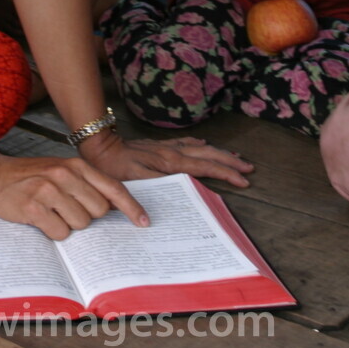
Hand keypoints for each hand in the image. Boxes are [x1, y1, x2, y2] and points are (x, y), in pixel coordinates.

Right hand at [0, 154, 147, 239]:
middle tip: (67, 210)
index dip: (132, 207)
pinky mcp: (34, 208)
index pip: (113, 188)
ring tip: (51, 212)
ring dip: (69, 225)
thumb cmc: (29, 176)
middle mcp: (65, 175)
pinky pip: (60, 233)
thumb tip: (113, 207)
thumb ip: (86, 184)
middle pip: (99, 211)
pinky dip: (53, 232)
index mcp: (76, 166)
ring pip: (81, 224)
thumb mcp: (60, 171)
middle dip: (88, 217)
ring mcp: (50, 191)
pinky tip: (40, 220)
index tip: (144, 222)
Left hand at [78, 130, 252, 188]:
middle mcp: (171, 154)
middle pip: (208, 156)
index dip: (226, 174)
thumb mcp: (130, 183)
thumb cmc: (112, 168)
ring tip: (236, 157)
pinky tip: (203, 144)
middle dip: (229, 162)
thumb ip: (152, 191)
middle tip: (249, 168)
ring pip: (199, 148)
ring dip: (219, 153)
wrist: (99, 146)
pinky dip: (197, 144)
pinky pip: (184, 143)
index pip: (205, 168)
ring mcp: (165, 148)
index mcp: (169, 163)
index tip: (243, 180)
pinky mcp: (157, 146)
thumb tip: (170, 204)